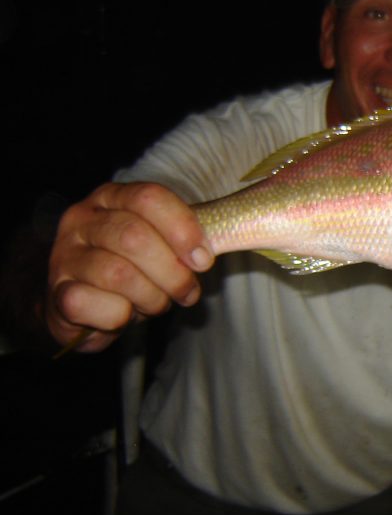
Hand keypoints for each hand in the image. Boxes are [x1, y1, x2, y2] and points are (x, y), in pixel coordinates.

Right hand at [45, 182, 213, 351]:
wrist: (84, 304)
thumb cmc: (134, 269)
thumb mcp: (160, 244)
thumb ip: (184, 238)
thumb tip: (210, 249)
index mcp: (113, 197)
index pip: (149, 197)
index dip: (182, 229)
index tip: (203, 260)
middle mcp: (83, 219)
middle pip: (134, 237)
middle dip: (173, 273)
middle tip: (187, 291)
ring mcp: (65, 255)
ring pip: (118, 274)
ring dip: (151, 298)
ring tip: (156, 302)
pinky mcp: (58, 292)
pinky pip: (95, 305)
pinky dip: (120, 317)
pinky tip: (123, 315)